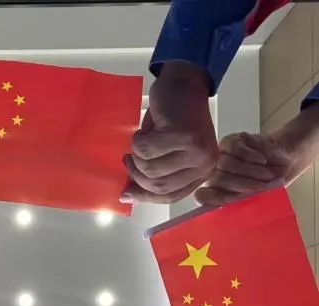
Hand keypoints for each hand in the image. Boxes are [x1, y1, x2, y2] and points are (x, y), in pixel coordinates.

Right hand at [121, 63, 217, 204]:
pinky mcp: (181, 134)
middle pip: (158, 186)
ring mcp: (195, 149)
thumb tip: (126, 196)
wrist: (184, 83)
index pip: (170, 197)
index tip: (126, 193)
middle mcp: (204, 163)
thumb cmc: (174, 119)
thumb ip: (154, 176)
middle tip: (129, 159)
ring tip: (139, 141)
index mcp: (203, 172)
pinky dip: (137, 140)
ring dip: (136, 155)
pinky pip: (145, 150)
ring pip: (149, 169)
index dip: (145, 197)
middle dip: (136, 174)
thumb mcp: (167, 154)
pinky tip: (143, 130)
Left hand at [195, 132, 294, 207]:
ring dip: (250, 171)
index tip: (232, 200)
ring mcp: (220, 155)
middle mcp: (213, 172)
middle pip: (217, 180)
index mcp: (215, 191)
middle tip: (261, 186)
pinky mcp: (230, 141)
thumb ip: (240, 201)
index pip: (203, 196)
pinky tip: (262, 160)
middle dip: (241, 185)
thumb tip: (229, 203)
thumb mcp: (257, 197)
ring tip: (266, 174)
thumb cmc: (268, 182)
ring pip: (226, 164)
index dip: (216, 198)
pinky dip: (251, 157)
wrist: (284, 160)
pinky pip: (235, 149)